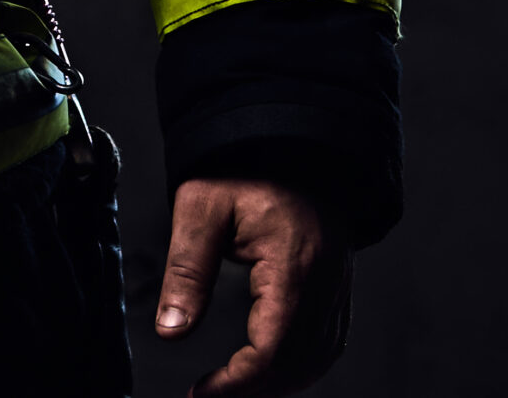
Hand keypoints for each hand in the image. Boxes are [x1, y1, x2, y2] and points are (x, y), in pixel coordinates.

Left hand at [154, 176, 349, 396]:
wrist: (289, 136)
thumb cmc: (243, 165)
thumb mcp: (201, 207)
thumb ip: (187, 271)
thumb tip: (170, 331)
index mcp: (293, 265)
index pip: (271, 348)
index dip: (236, 383)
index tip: (201, 394)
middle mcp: (325, 282)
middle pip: (298, 362)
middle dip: (255, 389)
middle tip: (211, 397)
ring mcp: (337, 284)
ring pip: (318, 358)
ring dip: (279, 382)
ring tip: (234, 390)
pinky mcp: (337, 283)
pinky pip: (328, 341)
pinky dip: (300, 364)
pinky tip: (270, 369)